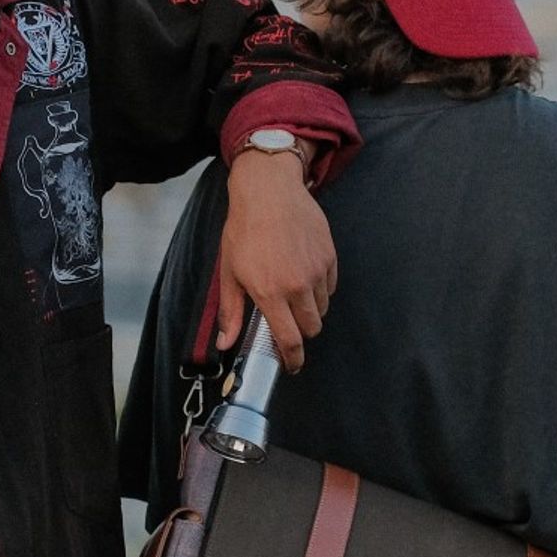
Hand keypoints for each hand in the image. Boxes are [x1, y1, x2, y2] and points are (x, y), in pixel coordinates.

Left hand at [217, 148, 335, 370]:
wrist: (268, 191)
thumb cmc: (244, 229)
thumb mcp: (230, 271)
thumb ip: (232, 311)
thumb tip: (226, 343)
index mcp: (270, 293)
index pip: (290, 340)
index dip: (293, 358)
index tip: (292, 364)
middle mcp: (298, 285)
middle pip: (312, 328)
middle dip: (301, 333)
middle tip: (288, 324)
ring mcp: (317, 270)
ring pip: (322, 307)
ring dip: (310, 309)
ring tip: (293, 294)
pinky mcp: (330, 256)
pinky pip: (330, 286)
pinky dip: (320, 288)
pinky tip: (304, 275)